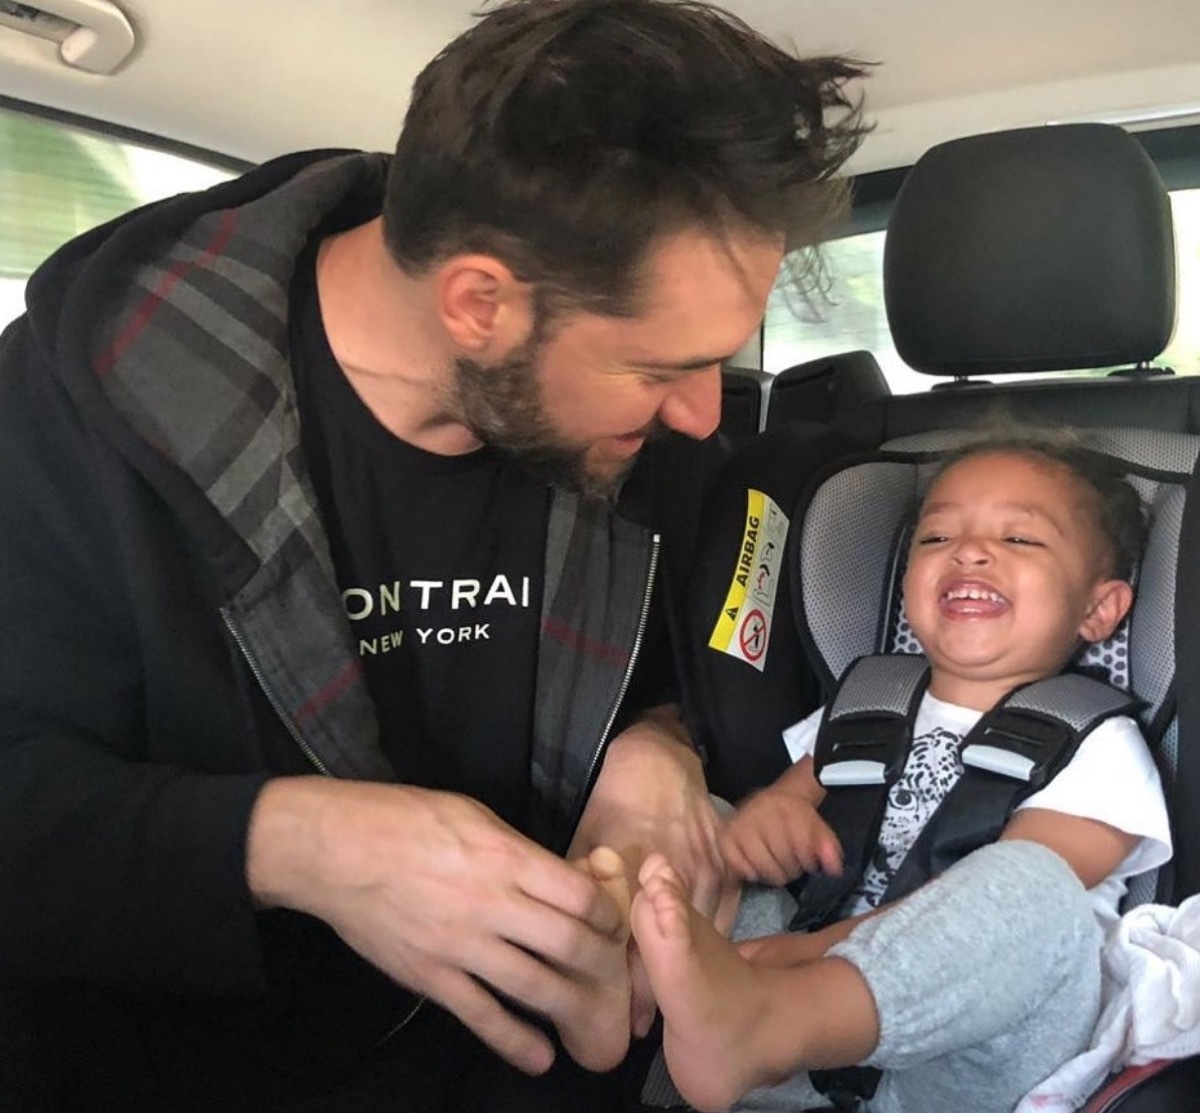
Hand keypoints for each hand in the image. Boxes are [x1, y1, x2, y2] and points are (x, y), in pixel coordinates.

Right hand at [246, 777, 629, 1074]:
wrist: (336, 849)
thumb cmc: (406, 819)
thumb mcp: (474, 815)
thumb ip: (520, 850)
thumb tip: (561, 876)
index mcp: (504, 857)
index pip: (578, 894)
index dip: (606, 913)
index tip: (613, 922)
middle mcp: (490, 904)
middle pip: (567, 943)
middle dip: (601, 962)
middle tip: (615, 972)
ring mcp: (460, 945)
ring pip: (533, 985)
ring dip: (572, 1006)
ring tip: (596, 1023)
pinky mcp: (431, 976)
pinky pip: (481, 1015)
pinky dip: (514, 1041)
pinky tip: (540, 1057)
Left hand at [568, 706, 736, 1038]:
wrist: (660, 759)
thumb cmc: (616, 798)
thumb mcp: (586, 838)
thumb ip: (582, 886)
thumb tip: (563, 933)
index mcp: (634, 878)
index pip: (634, 948)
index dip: (627, 990)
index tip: (618, 1024)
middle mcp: (673, 884)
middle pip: (669, 953)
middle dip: (655, 993)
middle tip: (638, 1030)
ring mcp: (705, 878)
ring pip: (698, 943)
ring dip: (684, 976)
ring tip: (672, 1014)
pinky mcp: (726, 872)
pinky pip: (721, 921)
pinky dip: (710, 949)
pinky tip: (703, 975)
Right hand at [719, 782, 842, 886]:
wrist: (776, 799)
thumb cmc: (796, 817)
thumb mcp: (818, 827)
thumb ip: (829, 847)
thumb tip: (834, 869)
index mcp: (785, 807)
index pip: (801, 847)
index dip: (808, 861)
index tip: (808, 861)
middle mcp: (759, 812)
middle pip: (780, 860)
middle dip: (791, 869)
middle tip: (792, 864)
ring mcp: (739, 824)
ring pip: (760, 867)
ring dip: (772, 873)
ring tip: (777, 865)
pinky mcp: (725, 836)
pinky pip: (737, 866)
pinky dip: (749, 872)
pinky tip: (757, 865)